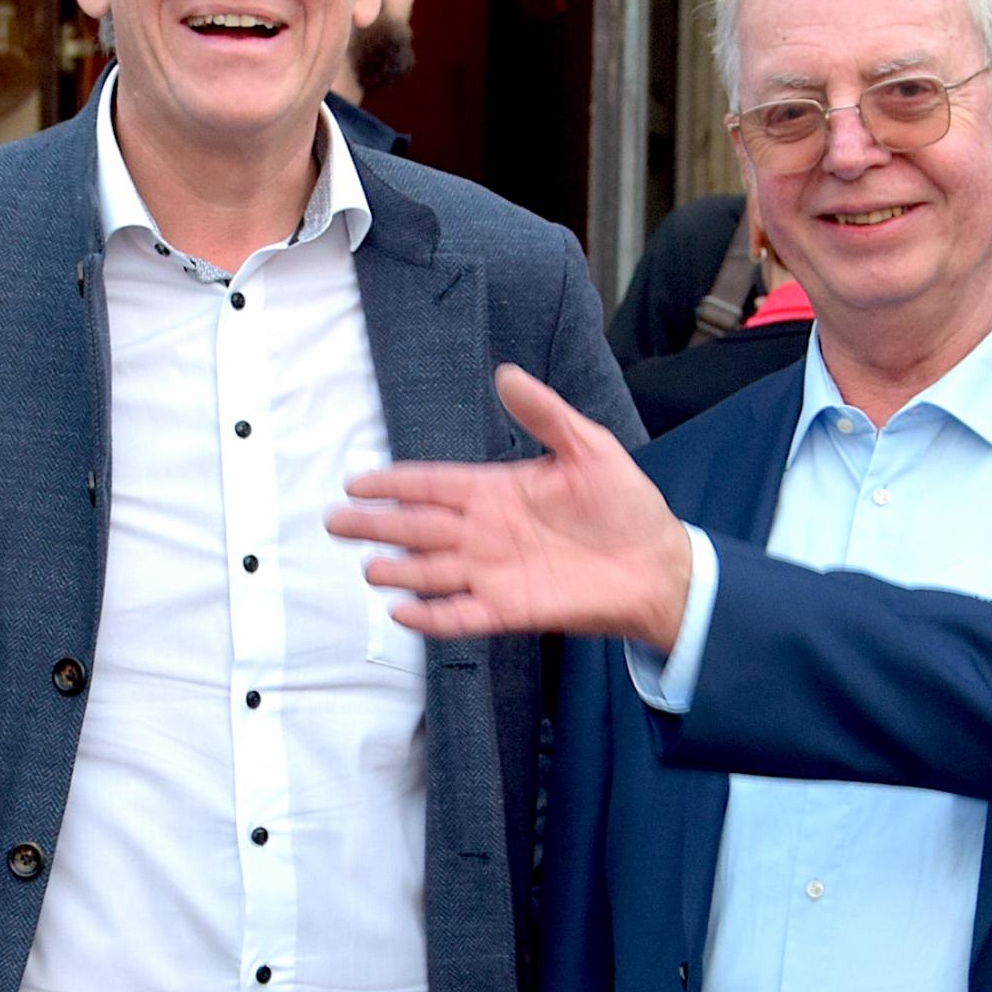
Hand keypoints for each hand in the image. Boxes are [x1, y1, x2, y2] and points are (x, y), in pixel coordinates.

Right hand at [331, 366, 692, 648]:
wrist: (657, 564)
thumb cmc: (625, 505)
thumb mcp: (589, 447)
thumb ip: (545, 414)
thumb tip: (507, 374)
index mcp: (496, 490)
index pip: (433, 484)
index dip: (394, 483)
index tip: (356, 480)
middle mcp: (485, 532)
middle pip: (418, 527)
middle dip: (376, 523)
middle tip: (334, 522)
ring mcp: (494, 572)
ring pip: (431, 571)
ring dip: (399, 571)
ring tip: (368, 567)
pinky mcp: (510, 609)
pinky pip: (460, 615)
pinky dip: (432, 617)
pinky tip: (403, 612)